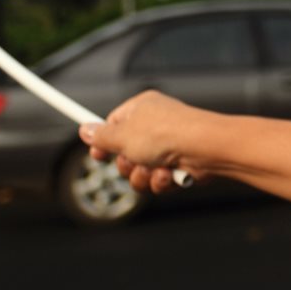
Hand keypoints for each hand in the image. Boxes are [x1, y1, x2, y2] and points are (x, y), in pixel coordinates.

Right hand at [78, 90, 208, 193]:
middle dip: (127, 165)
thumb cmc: (165, 134)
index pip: (114, 123)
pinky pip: (159, 180)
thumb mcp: (122, 135)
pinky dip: (161, 181)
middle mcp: (156, 125)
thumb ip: (101, 137)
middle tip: (134, 160)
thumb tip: (84, 129)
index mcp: (142, 108)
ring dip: (144, 176)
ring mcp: (169, 145)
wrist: (206, 148)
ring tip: (156, 168)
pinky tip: (170, 174)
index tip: (97, 155)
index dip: (104, 141)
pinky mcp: (180, 164)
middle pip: (125, 153)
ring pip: (141, 171)